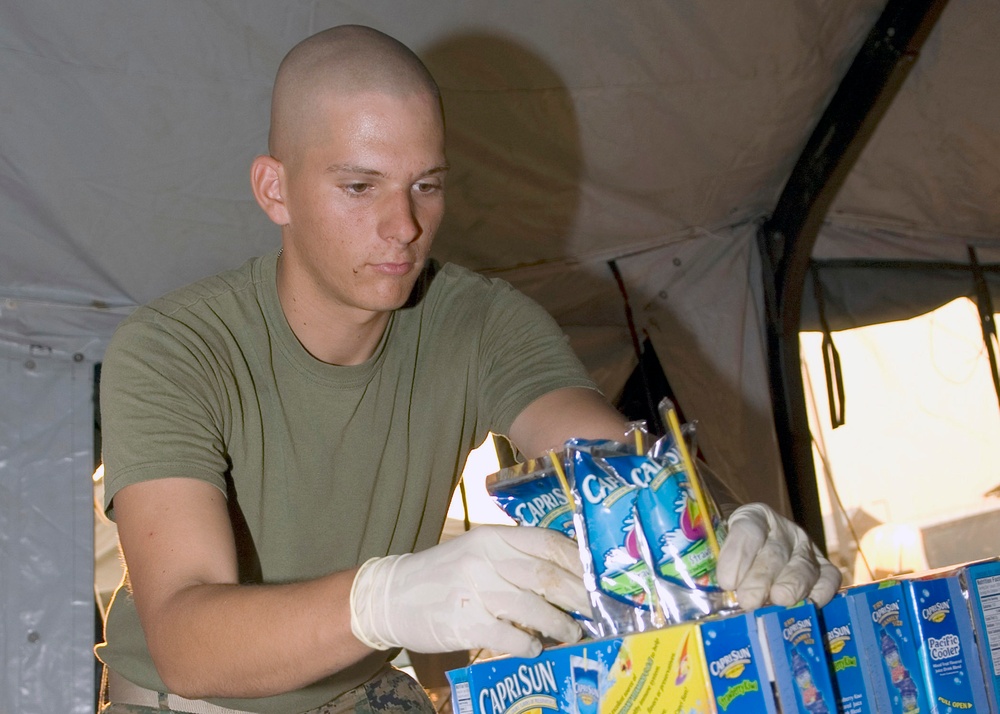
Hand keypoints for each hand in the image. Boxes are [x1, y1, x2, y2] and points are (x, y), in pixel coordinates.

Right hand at [350, 525, 588, 657]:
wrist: (391, 595)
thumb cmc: (442, 575)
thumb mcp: (476, 552)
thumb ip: (514, 558)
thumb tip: (566, 577)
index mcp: (493, 537)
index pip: (548, 543)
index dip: (579, 562)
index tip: (598, 579)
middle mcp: (486, 559)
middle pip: (548, 576)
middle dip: (579, 597)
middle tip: (596, 612)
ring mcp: (475, 590)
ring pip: (535, 609)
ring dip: (561, 626)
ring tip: (572, 633)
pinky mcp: (465, 623)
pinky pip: (510, 637)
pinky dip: (529, 645)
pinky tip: (534, 648)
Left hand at [716, 503, 841, 609]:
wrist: (753, 545)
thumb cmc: (730, 550)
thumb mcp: (717, 547)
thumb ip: (711, 562)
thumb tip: (712, 593)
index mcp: (753, 516)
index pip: (748, 530)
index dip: (738, 555)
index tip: (726, 581)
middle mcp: (782, 530)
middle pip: (774, 553)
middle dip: (761, 579)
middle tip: (748, 600)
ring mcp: (805, 548)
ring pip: (801, 566)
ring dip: (790, 587)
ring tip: (779, 601)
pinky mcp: (823, 567)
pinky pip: (828, 578)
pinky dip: (821, 592)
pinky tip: (808, 604)